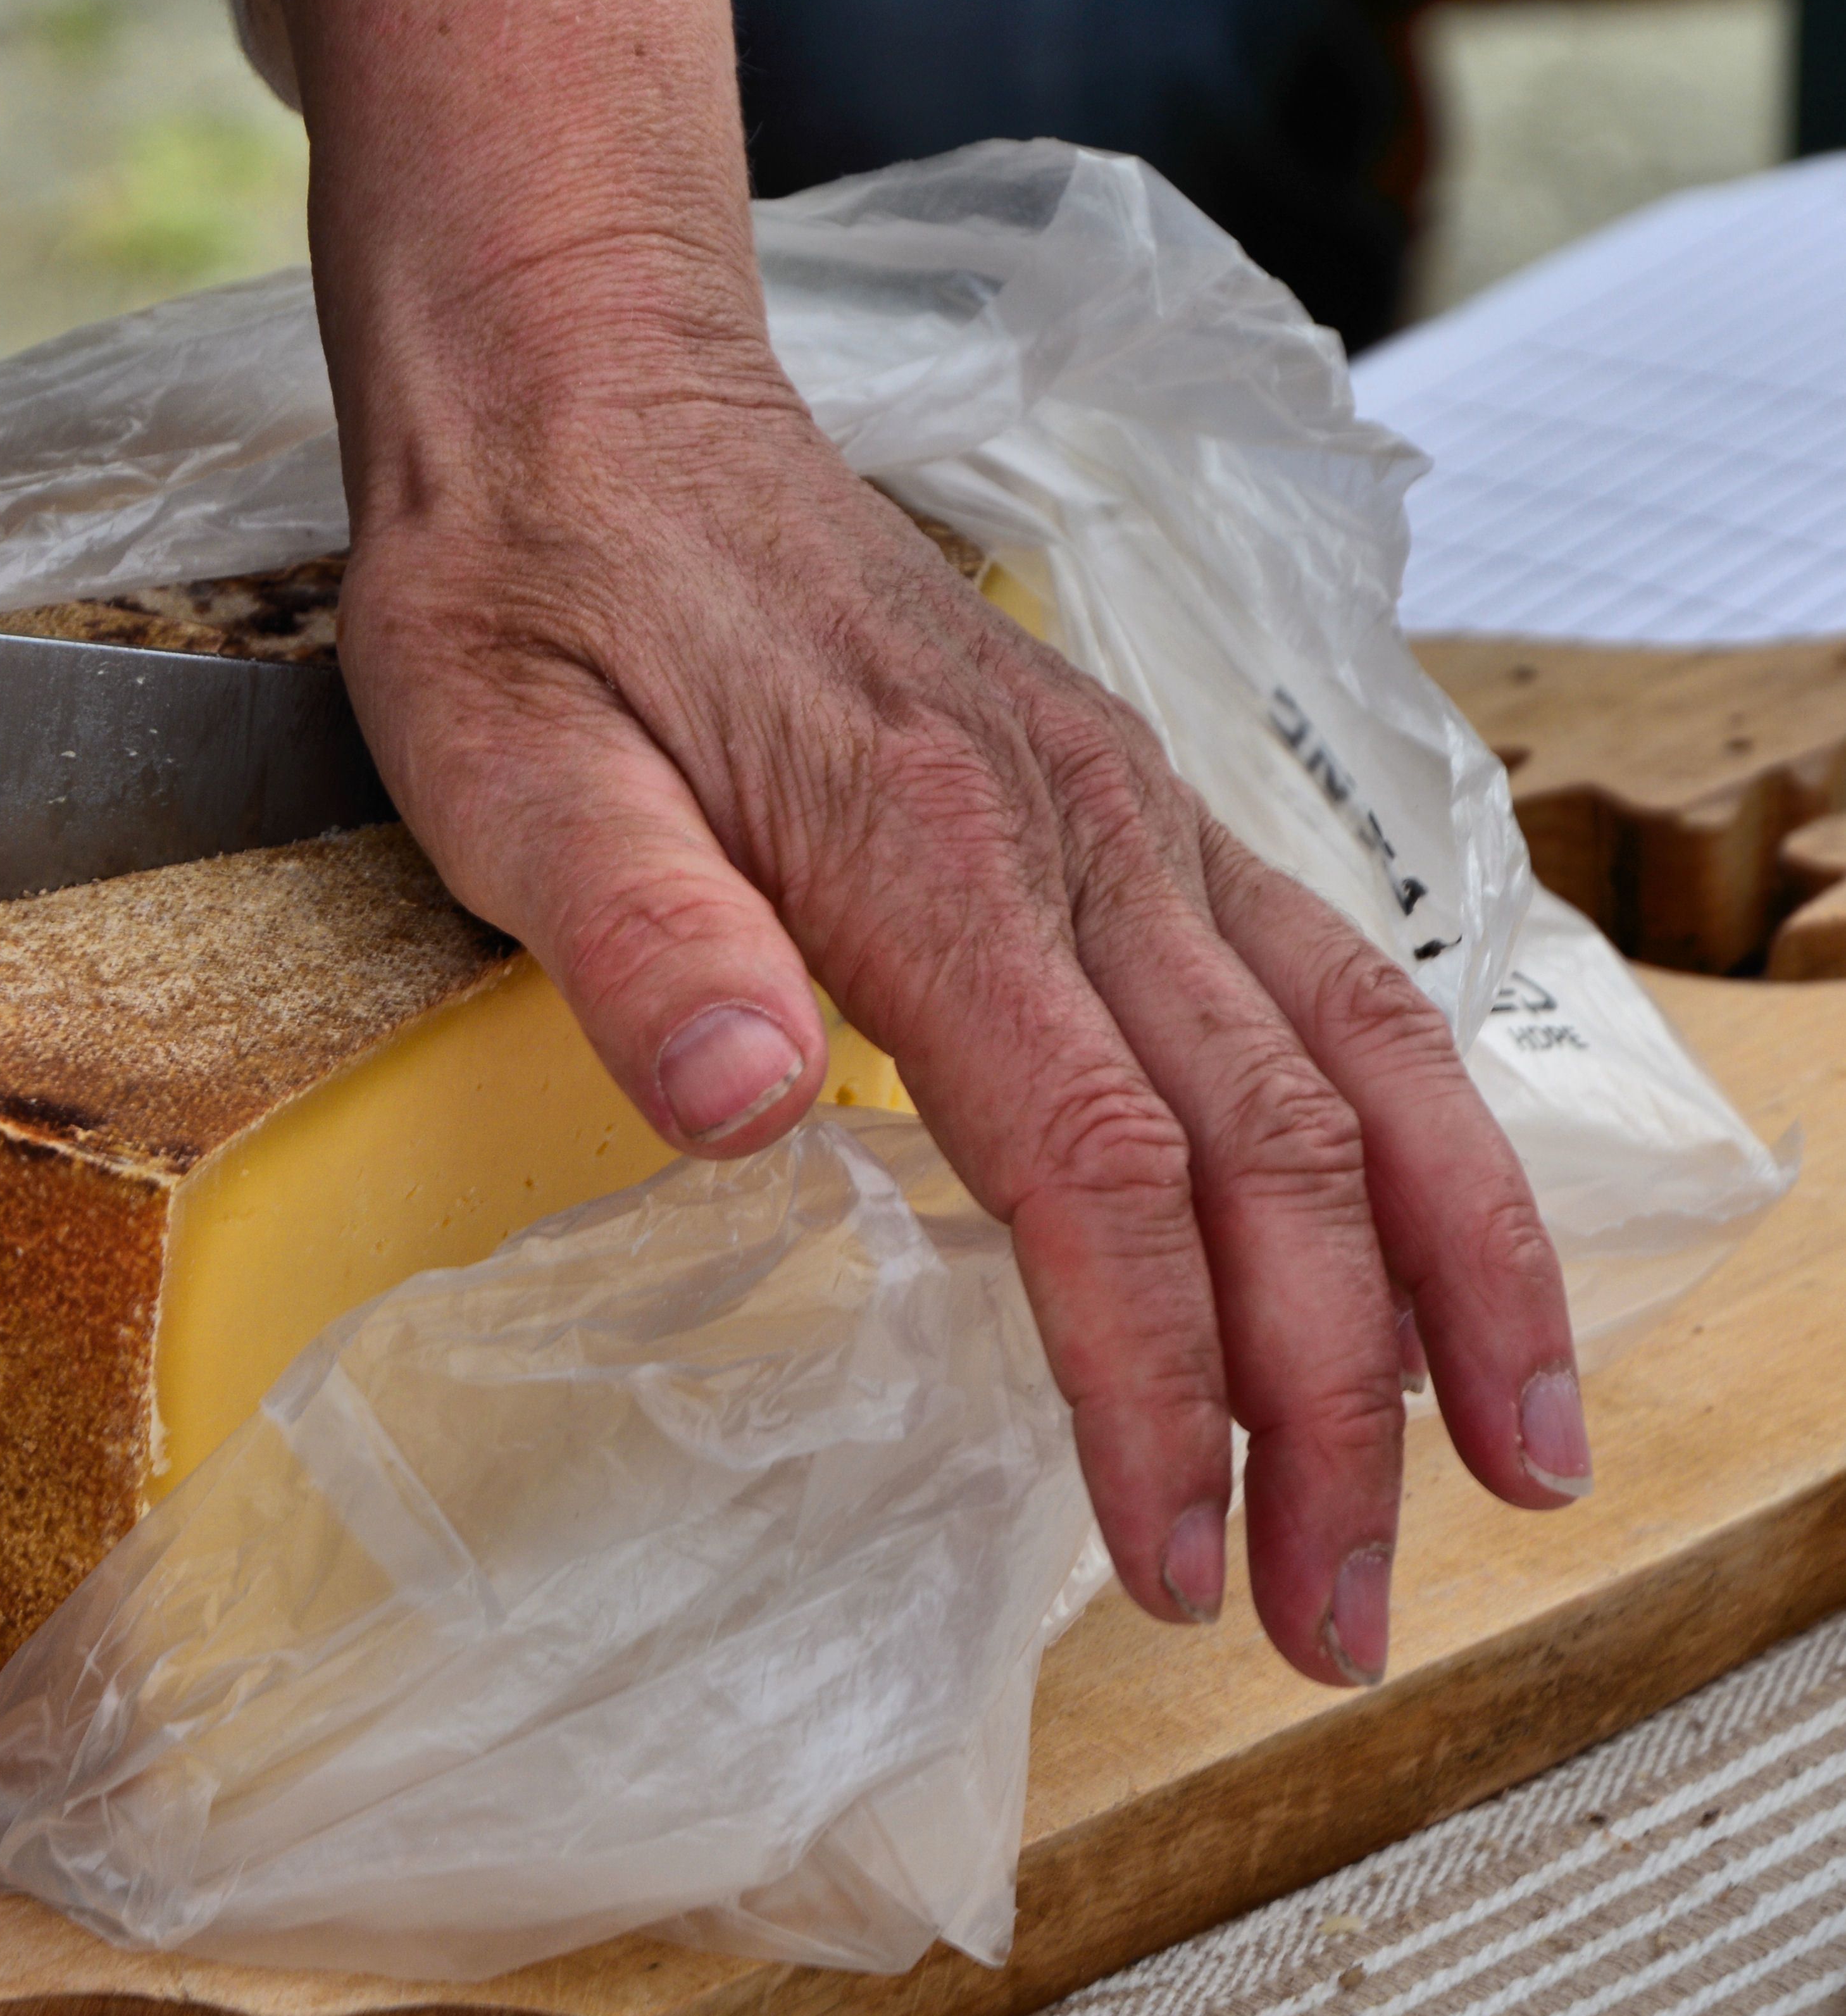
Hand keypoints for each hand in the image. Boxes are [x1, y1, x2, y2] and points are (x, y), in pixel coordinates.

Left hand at [266, 0, 1584, 1687]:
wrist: (588, 393)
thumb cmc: (530, 594)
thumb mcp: (505, 764)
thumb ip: (630, 932)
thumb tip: (740, 1108)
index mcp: (930, 854)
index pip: (1101, 1168)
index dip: (1153, 1380)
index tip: (1168, 1562)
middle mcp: (1082, 835)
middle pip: (1274, 1153)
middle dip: (1331, 1406)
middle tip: (1336, 1622)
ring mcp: (1131, 814)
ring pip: (1363, 1064)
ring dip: (1451, 1280)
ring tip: (1510, 1467)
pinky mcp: (1129, 805)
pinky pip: (1337, 983)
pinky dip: (1419, 1135)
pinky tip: (1440, 1243)